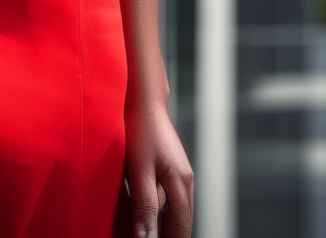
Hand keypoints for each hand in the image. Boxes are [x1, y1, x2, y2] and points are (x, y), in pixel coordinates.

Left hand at [122, 96, 192, 237]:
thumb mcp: (139, 171)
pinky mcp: (171, 172)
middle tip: (143, 237)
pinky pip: (169, 202)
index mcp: (182, 184)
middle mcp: (186, 183)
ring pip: (175, 215)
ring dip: (161, 227)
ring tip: (142, 231)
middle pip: (181, 226)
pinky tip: (142, 215)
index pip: (181, 231)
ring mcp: (180, 177)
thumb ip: (145, 207)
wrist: (144, 100)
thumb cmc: (141, 130)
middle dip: (165, 237)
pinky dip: (158, 214)